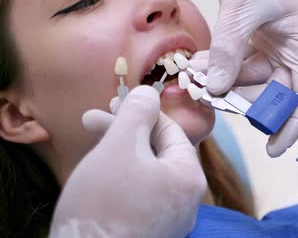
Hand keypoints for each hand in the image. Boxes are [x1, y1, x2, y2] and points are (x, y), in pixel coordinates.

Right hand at [50, 86, 205, 237]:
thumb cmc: (103, 205)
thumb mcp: (119, 147)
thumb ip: (136, 114)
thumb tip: (149, 92)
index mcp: (188, 176)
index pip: (170, 131)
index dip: (139, 113)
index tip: (110, 105)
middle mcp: (186, 200)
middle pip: (157, 152)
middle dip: (124, 133)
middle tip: (92, 122)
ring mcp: (169, 220)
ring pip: (146, 174)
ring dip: (119, 155)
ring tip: (91, 150)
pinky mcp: (149, 233)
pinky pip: (139, 196)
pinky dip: (120, 181)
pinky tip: (98, 178)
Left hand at [206, 0, 297, 156]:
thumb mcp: (244, 5)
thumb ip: (231, 49)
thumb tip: (218, 89)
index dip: (292, 125)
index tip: (273, 149)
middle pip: (276, 91)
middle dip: (242, 99)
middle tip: (208, 97)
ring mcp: (280, 42)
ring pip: (254, 78)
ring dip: (226, 81)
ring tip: (195, 75)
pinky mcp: (261, 36)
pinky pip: (242, 61)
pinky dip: (223, 65)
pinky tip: (201, 62)